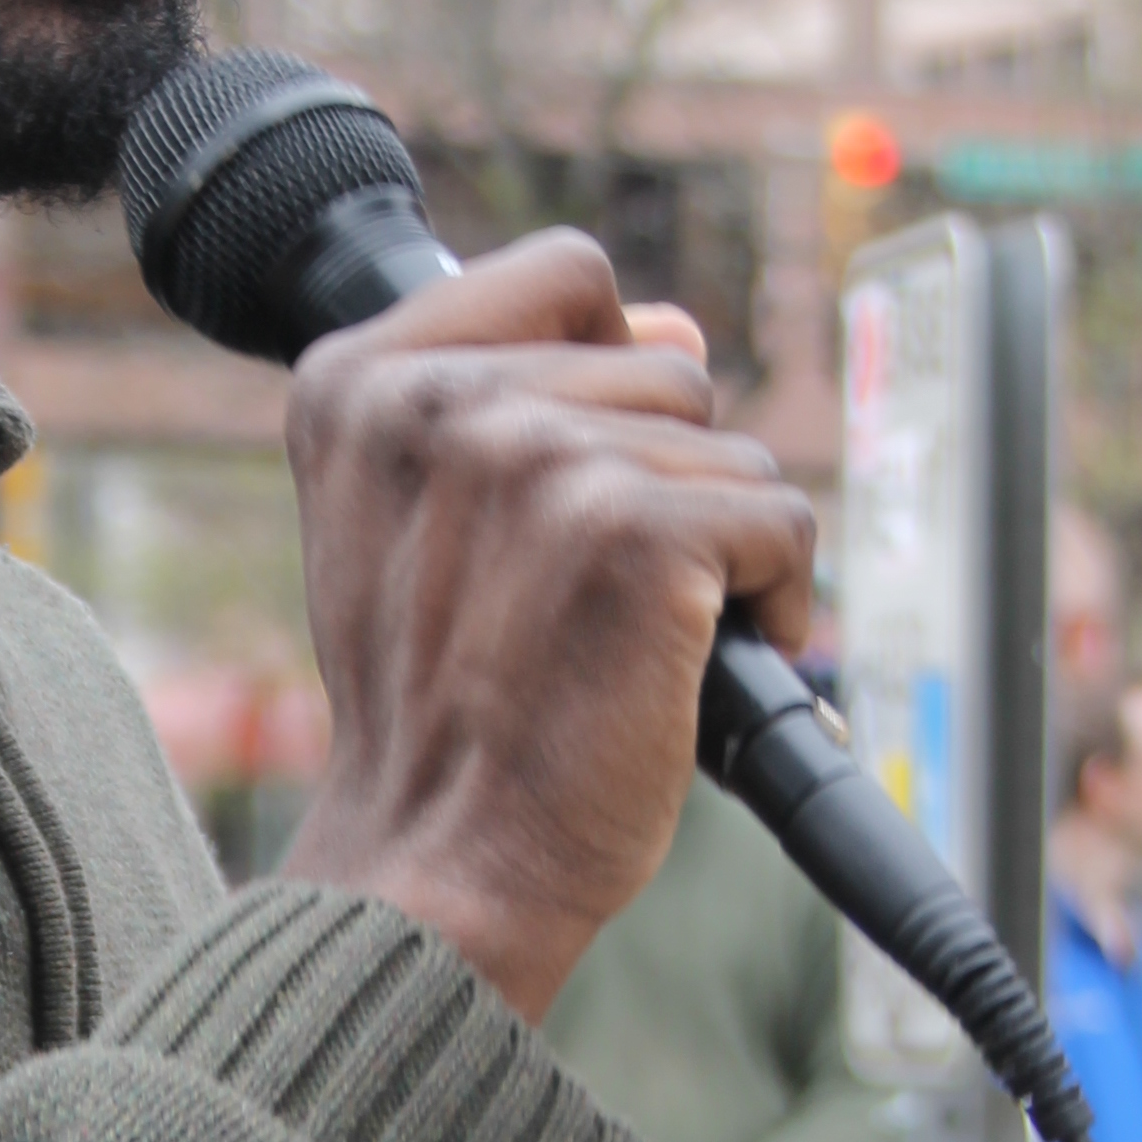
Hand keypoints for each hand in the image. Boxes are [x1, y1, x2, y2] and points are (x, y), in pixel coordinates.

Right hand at [278, 238, 815, 1019]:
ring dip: (715, 545)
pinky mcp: (640, 530)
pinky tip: (695, 669)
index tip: (575, 474)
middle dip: (660, 481)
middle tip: (586, 602)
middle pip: (663, 367)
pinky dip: (775, 603)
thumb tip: (677, 330)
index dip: (605, 364)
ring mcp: (538, 458)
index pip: (564, 276)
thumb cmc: (437, 717)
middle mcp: (438, 401)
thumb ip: (508, 404)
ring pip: (726, 444)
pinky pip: (783, 515)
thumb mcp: (408, 527)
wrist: (436, 865)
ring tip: (632, 640)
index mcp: (358, 384)